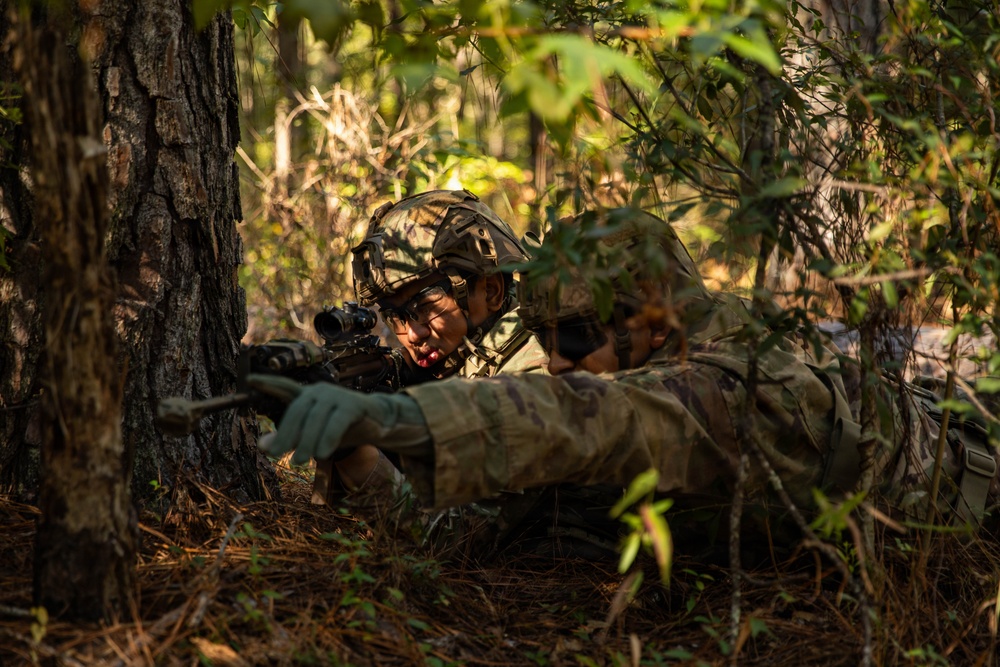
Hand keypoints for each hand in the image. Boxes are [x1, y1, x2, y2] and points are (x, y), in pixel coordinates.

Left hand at [247, 375, 429, 464]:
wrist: (377, 423)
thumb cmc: (340, 428)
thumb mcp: (312, 436)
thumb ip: (288, 439)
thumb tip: (263, 447)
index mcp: (308, 396)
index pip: (284, 387)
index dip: (267, 383)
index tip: (249, 380)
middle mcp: (320, 391)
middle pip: (297, 410)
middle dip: (286, 434)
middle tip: (277, 456)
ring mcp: (337, 396)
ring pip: (316, 418)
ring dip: (306, 442)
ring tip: (298, 462)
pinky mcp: (353, 405)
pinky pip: (337, 422)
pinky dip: (328, 438)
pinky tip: (322, 455)